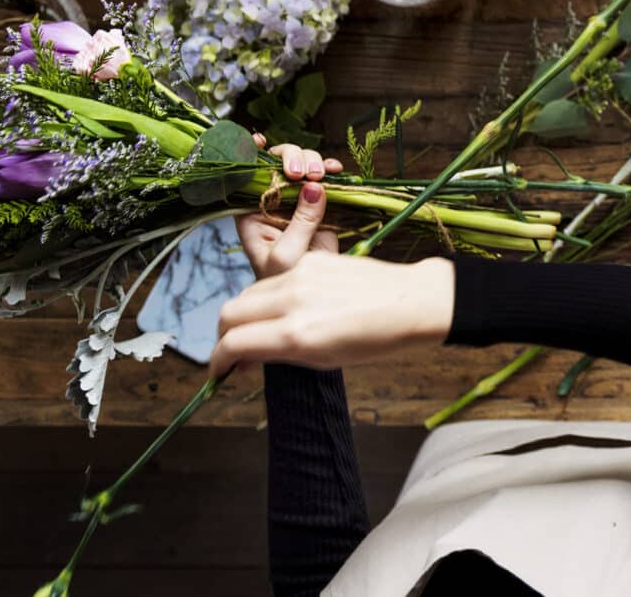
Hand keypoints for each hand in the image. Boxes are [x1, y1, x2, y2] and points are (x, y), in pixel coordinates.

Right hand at [211, 252, 455, 374]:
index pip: (233, 344)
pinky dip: (268, 296)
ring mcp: (300, 274)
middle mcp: (292, 300)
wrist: (412, 301)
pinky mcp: (311, 259)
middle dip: (223, 335)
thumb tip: (245, 358)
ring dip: (244, 314)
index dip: (218, 361)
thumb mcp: (323, 360)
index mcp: (296, 334)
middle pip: (229, 312)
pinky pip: (273, 278)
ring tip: (260, 331)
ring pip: (248, 292)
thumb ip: (278, 355)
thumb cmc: (373, 340)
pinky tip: (284, 309)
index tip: (221, 371)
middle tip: (235, 350)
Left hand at [234, 139, 343, 279]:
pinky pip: (325, 178)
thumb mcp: (287, 254)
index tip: (259, 142)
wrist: (310, 293)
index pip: (246, 176)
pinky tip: (336, 170)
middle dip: (291, 158)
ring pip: (302, 165)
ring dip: (312, 162)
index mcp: (251, 212)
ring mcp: (297, 199)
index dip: (250, 155)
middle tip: (302, 173)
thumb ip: (300, 221)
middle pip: (277, 163)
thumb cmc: (286, 280)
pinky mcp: (320, 202)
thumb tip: (314, 187)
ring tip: (321, 174)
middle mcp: (272, 200)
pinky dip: (331, 169)